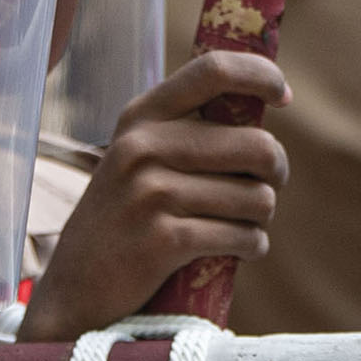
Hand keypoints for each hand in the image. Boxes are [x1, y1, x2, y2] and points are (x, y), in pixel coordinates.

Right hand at [19, 53, 290, 341]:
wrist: (75, 289)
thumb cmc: (126, 218)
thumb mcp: (140, 159)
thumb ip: (188, 131)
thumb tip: (265, 108)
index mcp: (142, 117)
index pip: (214, 71)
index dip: (263, 76)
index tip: (285, 96)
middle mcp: (144, 147)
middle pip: (258, 145)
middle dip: (276, 172)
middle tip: (265, 188)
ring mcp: (152, 193)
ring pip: (258, 198)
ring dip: (260, 218)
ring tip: (236, 226)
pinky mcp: (165, 240)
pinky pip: (245, 237)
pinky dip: (252, 247)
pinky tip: (238, 250)